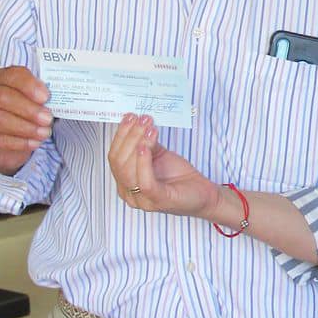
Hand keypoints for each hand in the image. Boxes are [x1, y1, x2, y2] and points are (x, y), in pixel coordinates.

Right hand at [0, 65, 50, 175]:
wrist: (4, 141)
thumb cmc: (21, 114)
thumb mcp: (30, 101)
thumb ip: (39, 97)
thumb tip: (58, 101)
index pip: (11, 75)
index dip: (29, 85)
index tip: (46, 97)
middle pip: (2, 97)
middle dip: (28, 109)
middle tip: (48, 119)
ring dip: (25, 127)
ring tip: (44, 133)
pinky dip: (17, 142)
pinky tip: (33, 143)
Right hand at [107, 113, 223, 218]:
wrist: (203, 193)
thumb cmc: (179, 175)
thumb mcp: (159, 154)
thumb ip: (145, 143)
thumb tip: (137, 123)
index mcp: (125, 182)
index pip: (114, 156)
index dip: (121, 135)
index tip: (130, 116)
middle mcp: (129, 193)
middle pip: (118, 162)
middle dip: (129, 136)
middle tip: (142, 119)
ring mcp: (142, 200)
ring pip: (128, 171)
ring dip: (137, 143)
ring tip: (149, 127)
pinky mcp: (159, 201)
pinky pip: (144, 182)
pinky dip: (143, 163)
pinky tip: (146, 146)